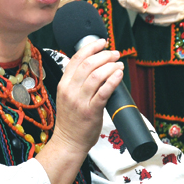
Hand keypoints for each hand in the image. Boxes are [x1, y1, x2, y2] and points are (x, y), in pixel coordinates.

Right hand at [51, 39, 122, 155]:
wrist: (68, 141)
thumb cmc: (71, 120)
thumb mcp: (67, 96)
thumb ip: (75, 81)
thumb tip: (92, 65)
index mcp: (64, 84)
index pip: (76, 58)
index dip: (91, 47)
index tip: (102, 42)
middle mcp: (70, 90)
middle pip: (88, 64)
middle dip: (104, 55)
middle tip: (115, 54)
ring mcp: (80, 101)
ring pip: (97, 75)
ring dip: (111, 66)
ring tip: (119, 65)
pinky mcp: (92, 111)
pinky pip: (104, 92)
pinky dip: (113, 80)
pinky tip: (119, 75)